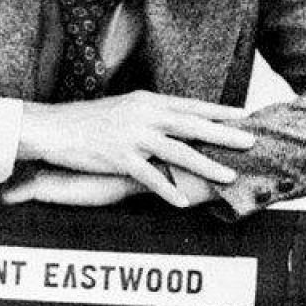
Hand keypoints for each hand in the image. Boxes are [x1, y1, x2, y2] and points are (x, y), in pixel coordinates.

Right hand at [18, 92, 251, 206]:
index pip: (190, 105)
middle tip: (251, 141)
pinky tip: (183, 203)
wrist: (54, 128)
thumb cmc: (87, 121)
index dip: (218, 111)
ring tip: (228, 176)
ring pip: (178, 151)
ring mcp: (133, 137)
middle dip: (224, 134)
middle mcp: (144, 115)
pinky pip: (149, 177)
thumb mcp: (123, 109)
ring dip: (206, 164)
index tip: (243, 115)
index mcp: (147, 101)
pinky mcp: (119, 158)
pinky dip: (168, 191)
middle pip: (192, 124)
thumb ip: (149, 114)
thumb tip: (172, 120)